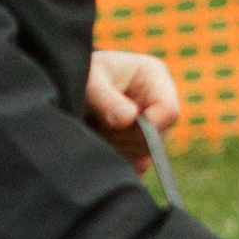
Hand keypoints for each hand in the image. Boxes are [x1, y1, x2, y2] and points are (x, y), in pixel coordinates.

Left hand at [88, 48, 181, 165]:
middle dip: (125, 138)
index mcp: (154, 76)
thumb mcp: (90, 80)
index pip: (168, 111)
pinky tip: (101, 143)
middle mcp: (158, 101)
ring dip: (118, 149)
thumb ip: (106, 99)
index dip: (147, 126)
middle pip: (157, 137)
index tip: (116, 125)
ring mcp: (152, 125)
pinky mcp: (140, 144)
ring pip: (146, 154)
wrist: (69, 83)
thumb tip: (127, 120)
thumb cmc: (83, 73)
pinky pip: (136, 165)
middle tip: (99, 125)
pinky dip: (117, 160)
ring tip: (97, 130)